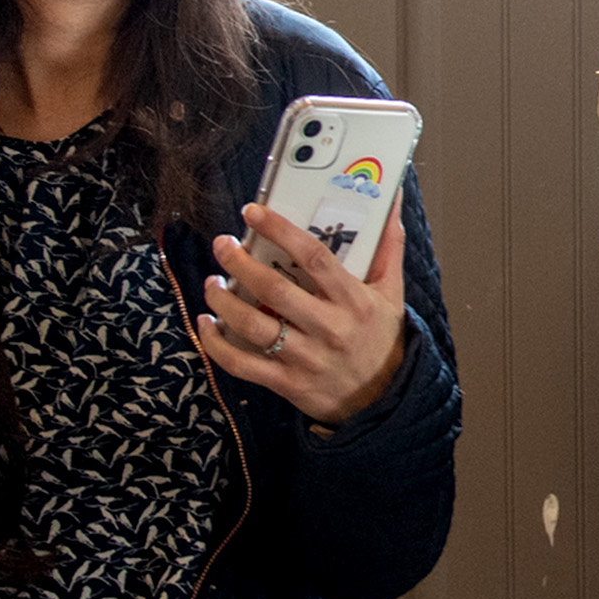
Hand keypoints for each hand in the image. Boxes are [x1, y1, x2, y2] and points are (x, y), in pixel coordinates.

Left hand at [198, 201, 409, 427]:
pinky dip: (216, 345)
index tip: (253, 212)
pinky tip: (206, 324)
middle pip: (275, 289)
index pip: (314, 257)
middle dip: (240, 263)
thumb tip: (391, 199)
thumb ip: (388, 246)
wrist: (385, 398)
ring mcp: (306, 358)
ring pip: (253, 327)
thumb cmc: (382, 338)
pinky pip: (243, 364)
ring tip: (212, 283)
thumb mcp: (391, 292)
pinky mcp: (288, 383)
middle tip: (223, 244)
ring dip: (223, 302)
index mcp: (354, 300)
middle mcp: (329, 328)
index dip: (280, 230)